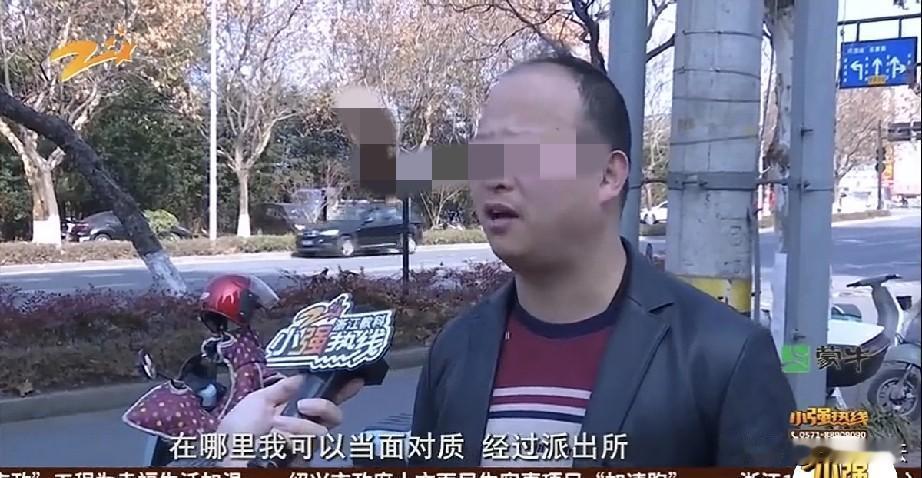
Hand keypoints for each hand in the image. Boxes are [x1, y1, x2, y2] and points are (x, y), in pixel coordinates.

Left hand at [215, 374, 362, 465]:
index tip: (356, 378)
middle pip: (335, 416)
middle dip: (324, 406)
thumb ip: (282, 388)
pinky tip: (275, 440)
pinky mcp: (302, 459)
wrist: (226, 458)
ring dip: (297, 426)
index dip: (342, 390)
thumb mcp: (258, 401)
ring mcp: (304, 446)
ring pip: (321, 431)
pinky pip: (309, 444)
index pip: (325, 399)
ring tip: (275, 428)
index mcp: (294, 411)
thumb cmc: (238, 429)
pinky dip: (291, 438)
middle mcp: (304, 428)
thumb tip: (303, 375)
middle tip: (304, 405)